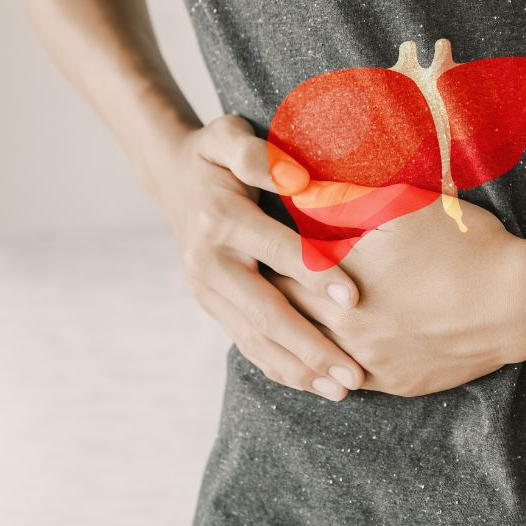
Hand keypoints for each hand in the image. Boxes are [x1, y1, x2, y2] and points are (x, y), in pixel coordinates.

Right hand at [145, 114, 367, 400]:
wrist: (170, 175)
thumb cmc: (216, 151)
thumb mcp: (229, 136)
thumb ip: (257, 154)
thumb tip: (296, 177)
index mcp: (220, 218)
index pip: (277, 251)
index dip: (316, 273)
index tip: (355, 299)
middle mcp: (208, 261)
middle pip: (265, 311)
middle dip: (311, 345)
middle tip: (354, 371)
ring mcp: (206, 289)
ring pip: (254, 338)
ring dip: (299, 368)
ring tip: (342, 389)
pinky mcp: (211, 305)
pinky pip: (246, 343)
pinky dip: (279, 367)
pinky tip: (313, 384)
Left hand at [269, 185, 525, 396]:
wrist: (517, 302)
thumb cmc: (462, 244)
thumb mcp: (403, 207)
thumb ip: (345, 195)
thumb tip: (302, 181)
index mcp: (337, 281)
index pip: (279, 269)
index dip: (265, 253)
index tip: (254, 240)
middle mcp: (344, 328)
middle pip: (286, 314)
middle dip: (269, 296)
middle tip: (254, 278)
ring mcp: (370, 361)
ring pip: (311, 355)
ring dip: (293, 338)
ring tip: (276, 320)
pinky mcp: (396, 383)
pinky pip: (345, 379)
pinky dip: (326, 366)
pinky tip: (319, 357)